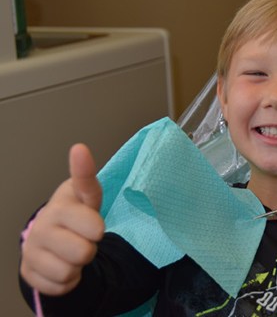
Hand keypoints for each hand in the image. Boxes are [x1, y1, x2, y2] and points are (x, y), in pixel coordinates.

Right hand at [20, 144, 104, 295]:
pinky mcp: (29, 271)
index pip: (86, 212)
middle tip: (84, 239)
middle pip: (84, 251)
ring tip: (73, 251)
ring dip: (79, 266)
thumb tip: (79, 149)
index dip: (91, 208)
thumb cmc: (76, 215)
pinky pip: (60, 285)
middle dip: (90, 249)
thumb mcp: (87, 198)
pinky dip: (68, 280)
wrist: (54, 238)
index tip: (86, 178)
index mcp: (61, 205)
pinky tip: (63, 263)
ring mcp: (32, 249)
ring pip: (70, 271)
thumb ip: (87, 180)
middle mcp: (42, 225)